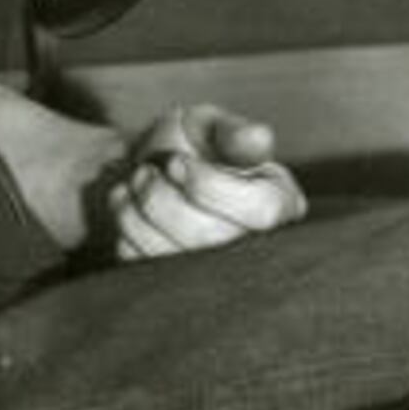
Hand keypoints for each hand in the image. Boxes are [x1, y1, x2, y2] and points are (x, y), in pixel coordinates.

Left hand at [95, 102, 305, 261]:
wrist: (154, 168)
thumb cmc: (194, 144)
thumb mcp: (213, 127)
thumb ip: (234, 133)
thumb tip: (258, 138)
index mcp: (280, 202)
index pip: (261, 210)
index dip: (211, 187)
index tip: (176, 162)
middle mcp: (258, 244)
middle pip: (213, 239)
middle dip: (165, 201)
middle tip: (144, 172)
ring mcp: (218, 270)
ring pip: (178, 259)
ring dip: (142, 215)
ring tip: (136, 182)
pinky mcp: (180, 282)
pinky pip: (149, 268)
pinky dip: (129, 232)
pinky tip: (129, 207)